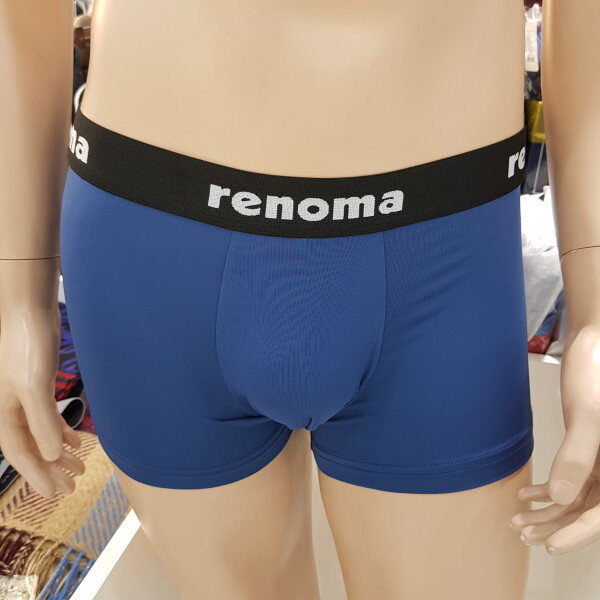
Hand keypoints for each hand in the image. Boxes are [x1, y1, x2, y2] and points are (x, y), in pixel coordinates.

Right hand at [0, 307, 84, 497]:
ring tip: (80, 468)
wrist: (30, 312)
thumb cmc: (28, 347)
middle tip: (72, 487)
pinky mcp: (38, 385)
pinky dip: (62, 431)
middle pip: (32, 448)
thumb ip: (41, 421)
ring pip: (42, 434)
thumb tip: (51, 456)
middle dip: (51, 469)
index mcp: (4, 414)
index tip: (56, 493)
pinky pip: (48, 417)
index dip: (38, 476)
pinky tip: (76, 441)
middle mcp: (10, 409)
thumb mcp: (34, 387)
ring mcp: (24, 398)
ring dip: (59, 453)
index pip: (21, 454)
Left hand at [511, 325, 599, 553]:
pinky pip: (572, 481)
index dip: (577, 534)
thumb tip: (559, 498)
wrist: (592, 352)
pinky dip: (548, 490)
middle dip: (555, 526)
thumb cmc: (594, 378)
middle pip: (588, 511)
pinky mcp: (588, 455)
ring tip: (518, 520)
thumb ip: (576, 458)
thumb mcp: (586, 418)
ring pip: (577, 499)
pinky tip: (525, 493)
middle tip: (523, 534)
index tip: (550, 546)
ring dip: (548, 512)